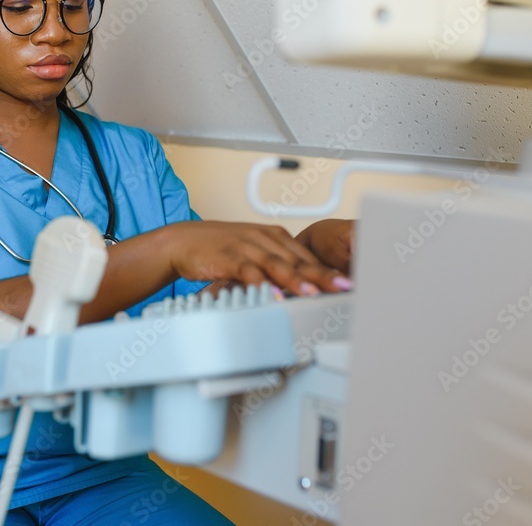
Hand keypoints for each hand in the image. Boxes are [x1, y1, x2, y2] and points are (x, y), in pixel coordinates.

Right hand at [161, 221, 350, 295]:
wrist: (183, 242)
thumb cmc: (219, 249)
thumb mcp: (253, 253)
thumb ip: (277, 267)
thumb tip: (302, 286)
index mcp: (274, 236)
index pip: (307, 256)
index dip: (328, 270)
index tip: (348, 282)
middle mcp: (264, 239)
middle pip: (299, 259)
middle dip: (323, 275)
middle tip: (344, 286)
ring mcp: (247, 246)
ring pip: (278, 264)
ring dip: (298, 280)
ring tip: (315, 293)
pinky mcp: (229, 257)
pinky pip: (249, 272)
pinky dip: (263, 284)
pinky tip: (273, 295)